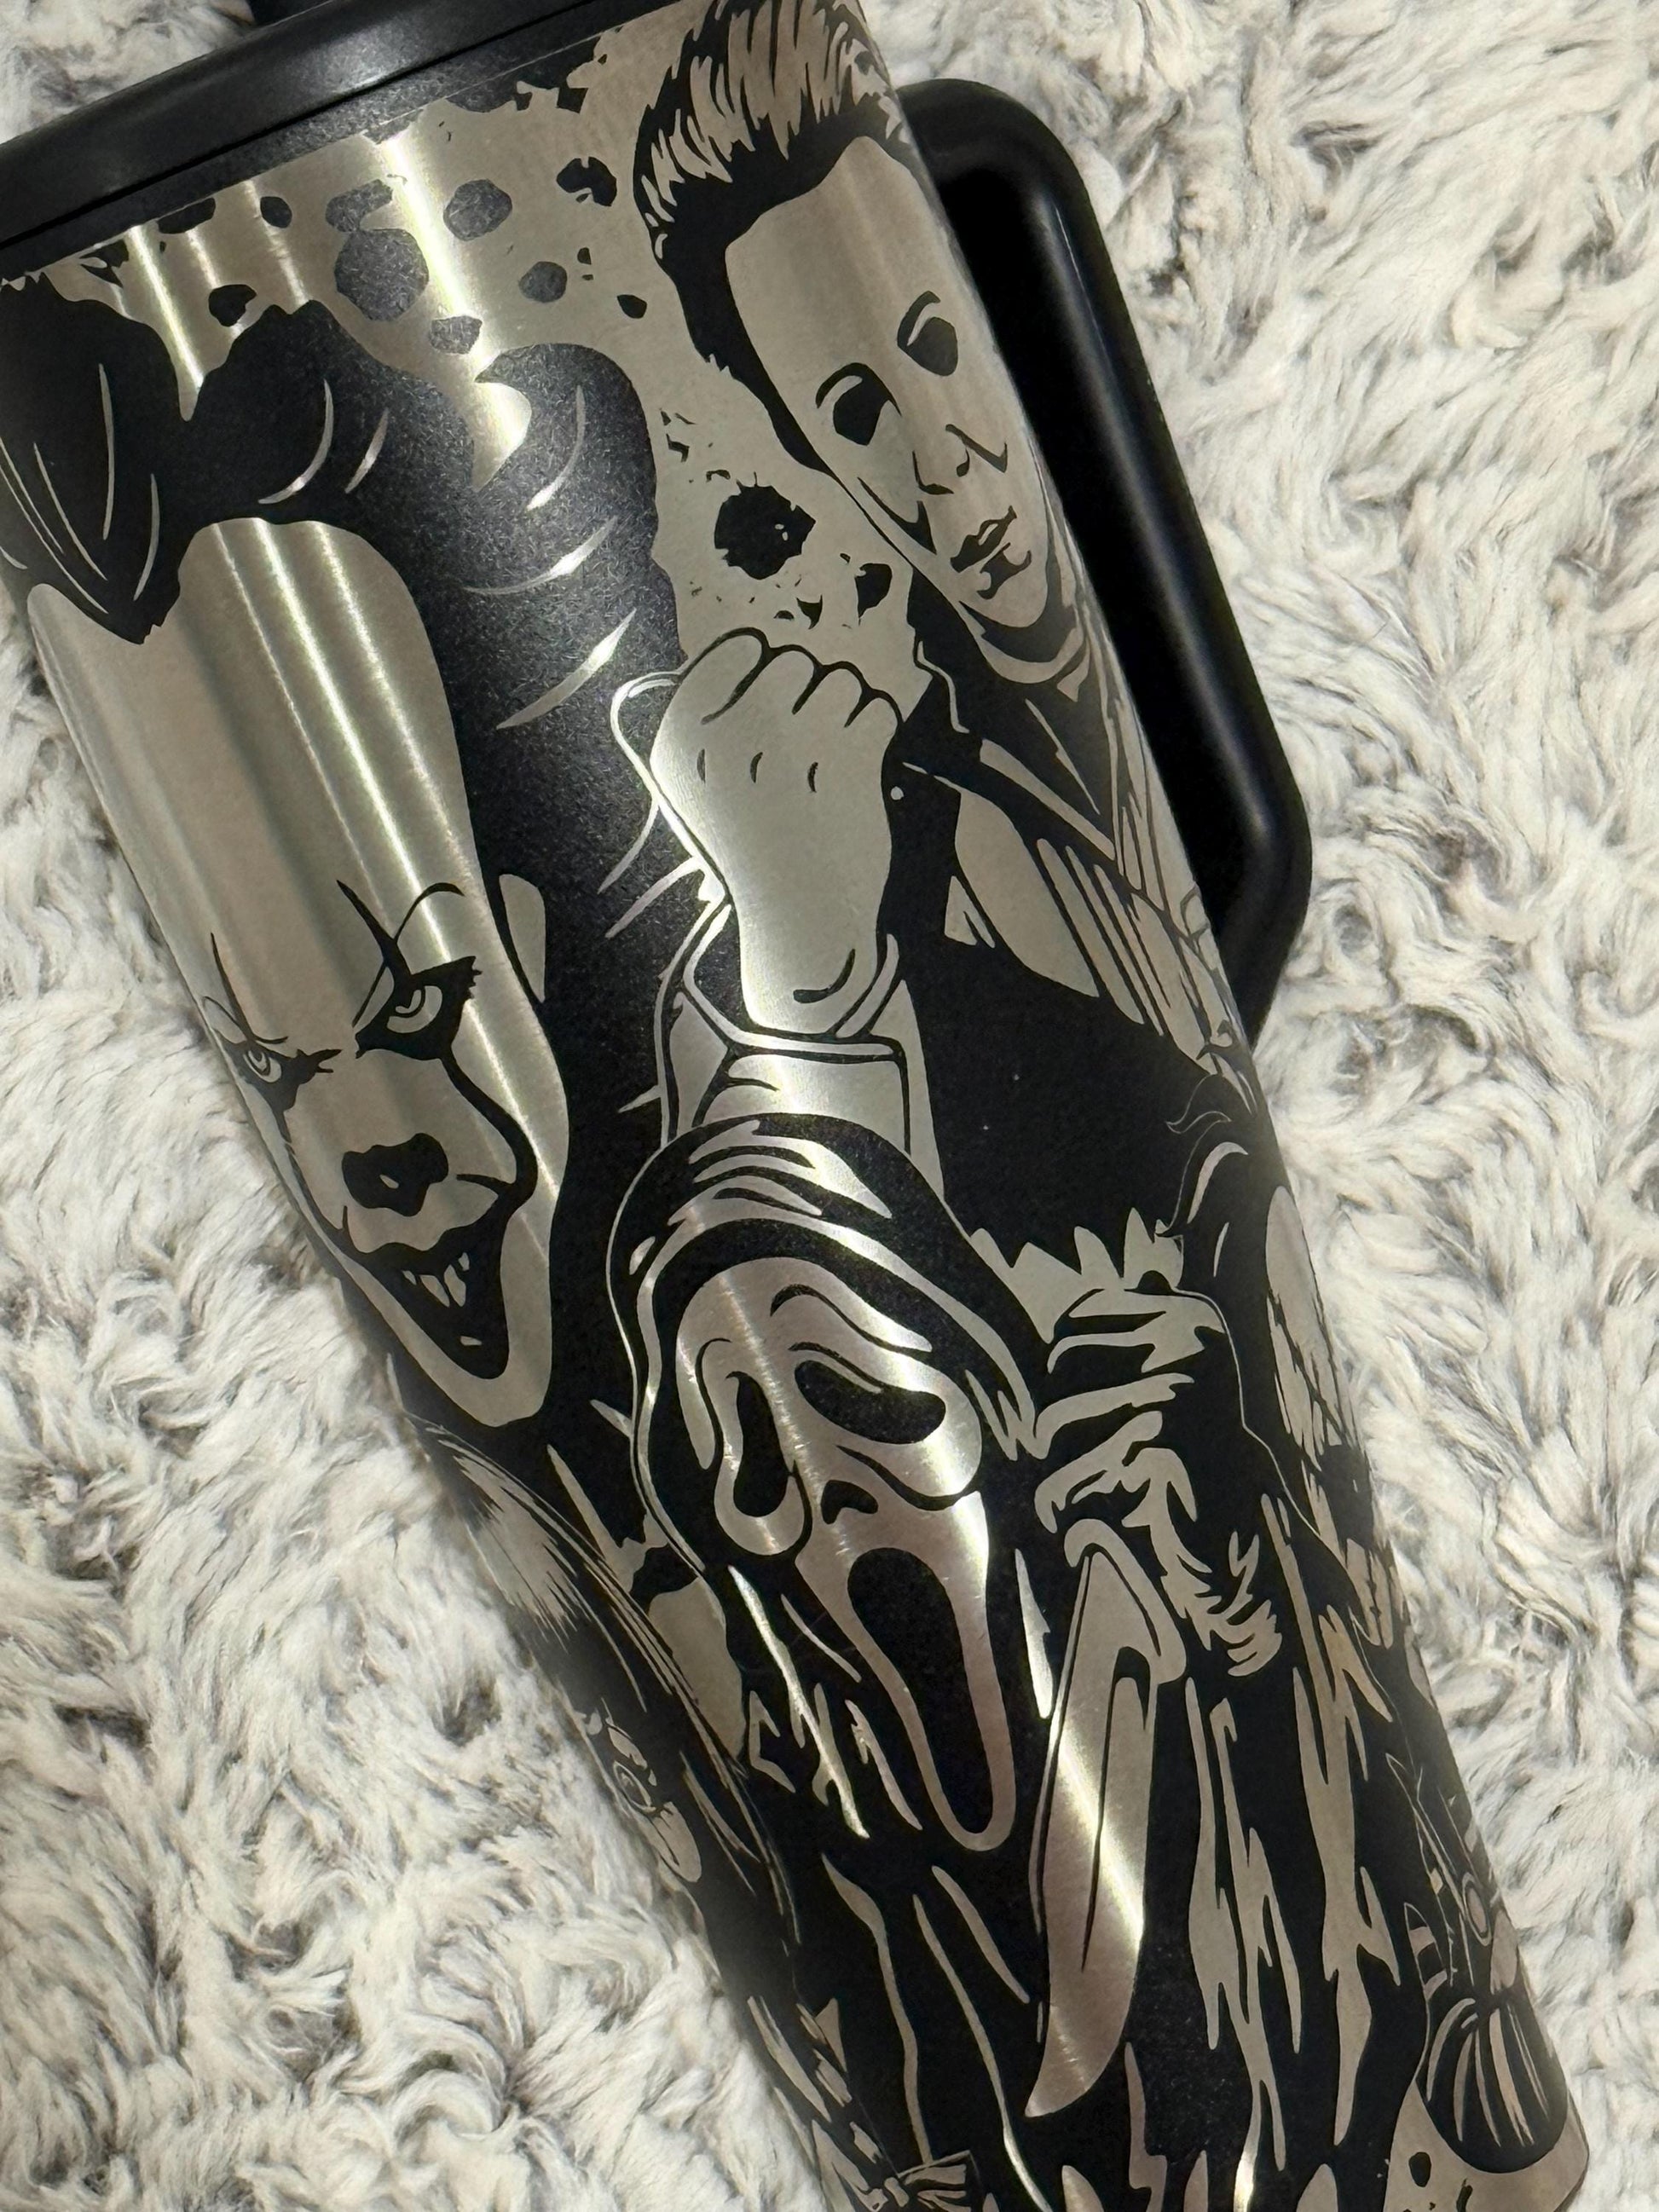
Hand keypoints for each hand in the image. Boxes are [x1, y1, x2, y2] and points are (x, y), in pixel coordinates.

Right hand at [651, 632, 898, 1035]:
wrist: (800, 925)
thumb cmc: (753, 844)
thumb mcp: (703, 784)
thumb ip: (715, 712)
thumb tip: (758, 635)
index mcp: (683, 744)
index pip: (737, 649)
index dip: (764, 673)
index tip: (766, 713)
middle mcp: (729, 745)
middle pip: (794, 660)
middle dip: (808, 694)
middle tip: (804, 748)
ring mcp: (790, 757)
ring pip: (841, 680)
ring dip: (846, 712)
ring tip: (830, 763)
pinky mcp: (848, 774)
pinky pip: (877, 708)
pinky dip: (877, 733)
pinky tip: (857, 771)